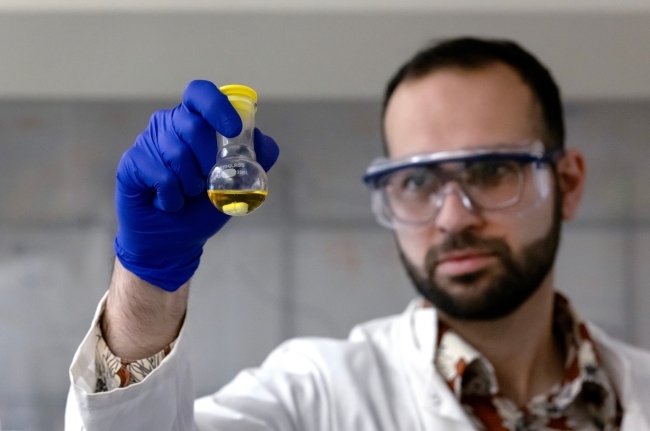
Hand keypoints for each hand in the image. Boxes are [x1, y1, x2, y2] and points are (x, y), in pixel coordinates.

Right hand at [114, 80, 278, 291]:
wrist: (174, 241)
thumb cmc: (203, 208)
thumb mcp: (238, 185)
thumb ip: (257, 161)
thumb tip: (264, 141)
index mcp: (196, 121)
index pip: (201, 94)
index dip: (217, 107)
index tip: (232, 131)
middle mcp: (169, 124)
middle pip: (193, 125)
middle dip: (208, 161)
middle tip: (206, 182)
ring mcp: (147, 141)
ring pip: (176, 153)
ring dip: (190, 185)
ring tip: (187, 194)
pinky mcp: (132, 162)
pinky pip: (160, 175)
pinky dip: (172, 197)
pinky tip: (168, 202)